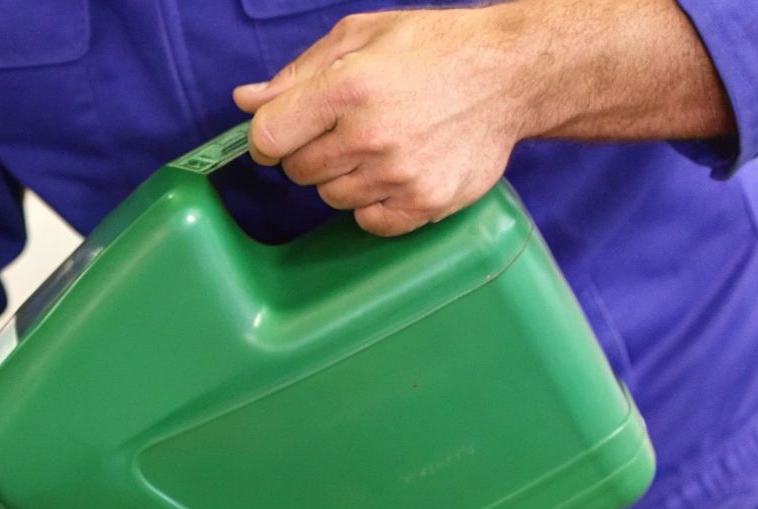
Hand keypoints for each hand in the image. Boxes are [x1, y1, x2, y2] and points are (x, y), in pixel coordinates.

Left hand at [235, 5, 535, 236]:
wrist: (512, 73)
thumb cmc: (435, 48)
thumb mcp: (360, 37)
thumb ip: (297, 74)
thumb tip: (245, 101)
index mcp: (346, 89)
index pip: (268, 138)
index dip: (269, 137)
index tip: (286, 131)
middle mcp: (369, 136)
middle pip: (298, 171)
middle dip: (312, 150)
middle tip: (350, 126)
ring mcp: (398, 175)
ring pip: (331, 198)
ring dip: (345, 176)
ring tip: (381, 143)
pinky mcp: (424, 203)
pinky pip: (368, 222)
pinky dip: (374, 203)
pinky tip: (396, 171)